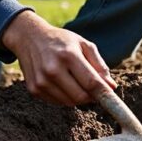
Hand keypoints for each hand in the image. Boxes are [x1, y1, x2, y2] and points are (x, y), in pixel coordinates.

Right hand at [0, 10, 115, 105]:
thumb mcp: (83, 44)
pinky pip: (57, 102)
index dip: (104, 93)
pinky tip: (63, 83)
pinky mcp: (34, 89)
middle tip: (94, 89)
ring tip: (77, 82)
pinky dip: (65, 97)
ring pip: (69, 102)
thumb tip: (111, 87)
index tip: (112, 98)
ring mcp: (41, 81)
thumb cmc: (61, 40)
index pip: (90, 82)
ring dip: (78, 97)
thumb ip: (99, 65)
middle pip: (80, 97)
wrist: (29, 37)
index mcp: (68, 56)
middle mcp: (53, 70)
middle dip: (91, 97)